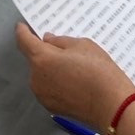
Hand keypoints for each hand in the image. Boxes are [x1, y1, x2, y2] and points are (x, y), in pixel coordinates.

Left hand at [15, 22, 134, 127]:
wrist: (111, 107)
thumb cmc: (98, 71)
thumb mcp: (83, 46)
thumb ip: (61, 41)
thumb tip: (47, 42)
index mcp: (41, 59)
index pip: (24, 41)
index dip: (22, 31)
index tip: (23, 26)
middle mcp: (36, 78)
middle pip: (35, 60)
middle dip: (45, 52)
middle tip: (65, 49)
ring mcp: (42, 96)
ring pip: (42, 75)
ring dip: (50, 69)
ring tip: (73, 68)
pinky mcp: (51, 108)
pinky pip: (49, 88)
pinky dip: (56, 82)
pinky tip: (74, 83)